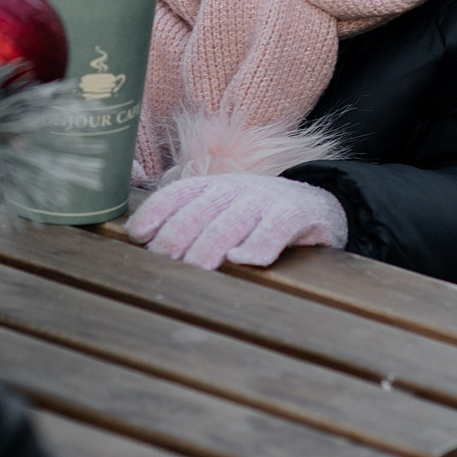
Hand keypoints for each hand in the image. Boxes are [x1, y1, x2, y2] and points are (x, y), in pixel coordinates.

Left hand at [128, 173, 346, 269]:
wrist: (317, 203)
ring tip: (196, 270)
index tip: (139, 237)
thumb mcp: (222, 206)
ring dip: (208, 249)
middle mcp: (236, 190)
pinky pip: (273, 230)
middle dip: (176, 240)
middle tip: (165, 266)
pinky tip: (242, 261)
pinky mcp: (293, 215)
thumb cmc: (257, 213)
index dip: (155, 214)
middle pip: (198, 213)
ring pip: (229, 225)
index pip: (177, 195)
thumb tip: (143, 241)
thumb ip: (189, 218)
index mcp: (213, 186)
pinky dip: (257, 246)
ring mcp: (264, 201)